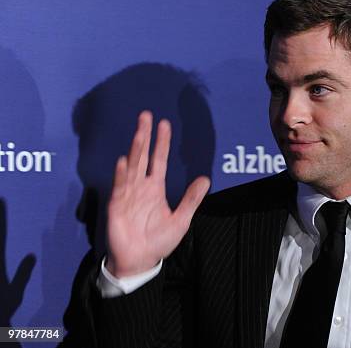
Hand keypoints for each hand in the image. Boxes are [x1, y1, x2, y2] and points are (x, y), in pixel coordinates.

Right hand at [105, 111, 209, 277]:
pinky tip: (124, 161)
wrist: (140, 262)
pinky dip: (122, 175)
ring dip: (135, 149)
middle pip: (142, 156)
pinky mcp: (117, 206)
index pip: (159, 160)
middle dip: (144, 136)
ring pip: (132, 167)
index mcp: (155, 188)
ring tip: (140, 132)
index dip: (162, 142)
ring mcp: (127, 195)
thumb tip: (206, 179)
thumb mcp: (181, 220)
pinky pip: (120, 188)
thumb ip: (191, 199)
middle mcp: (140, 187)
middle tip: (146, 115)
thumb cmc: (158, 241)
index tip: (164, 123)